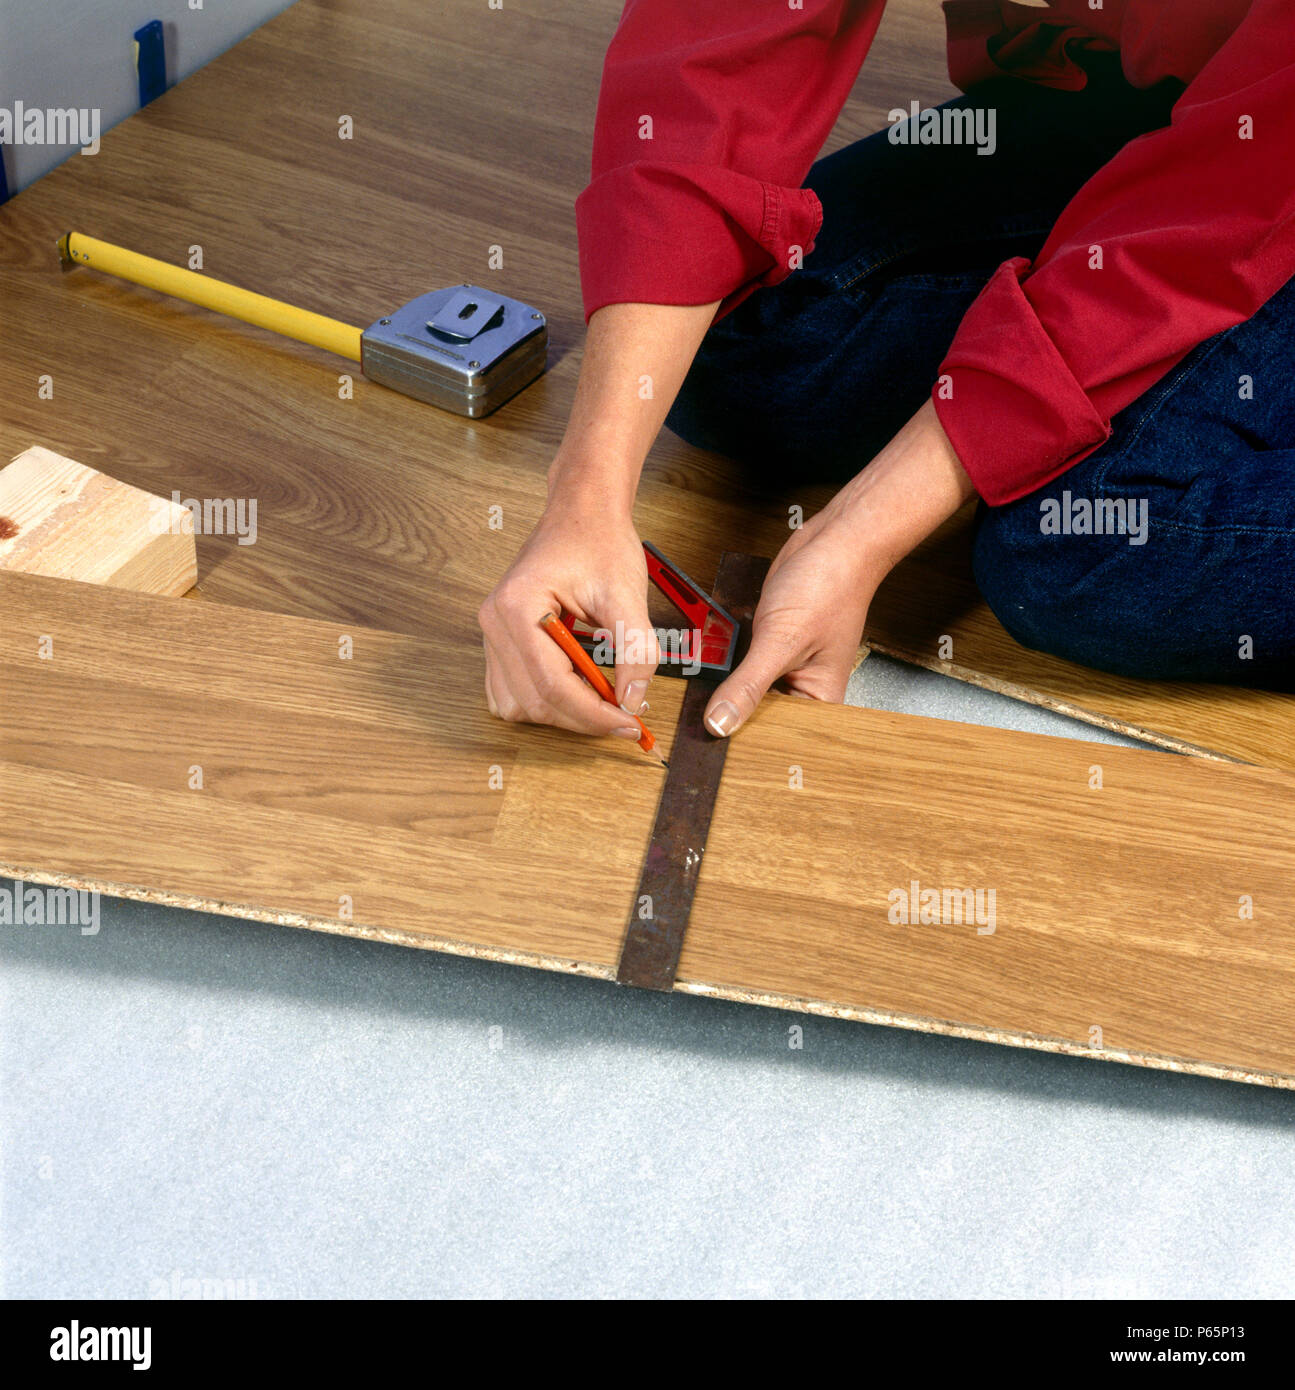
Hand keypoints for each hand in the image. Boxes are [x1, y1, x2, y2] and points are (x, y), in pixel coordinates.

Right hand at [478, 502, 659, 736]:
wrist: (582, 514)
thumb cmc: (599, 542)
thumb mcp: (626, 595)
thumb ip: (635, 650)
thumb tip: (633, 701)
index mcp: (518, 606)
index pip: (551, 684)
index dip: (592, 714)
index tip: (627, 723)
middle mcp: (495, 621)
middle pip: (533, 701)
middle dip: (581, 718)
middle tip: (624, 717)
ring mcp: (492, 632)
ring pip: (517, 705)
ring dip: (561, 714)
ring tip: (600, 699)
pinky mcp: (500, 640)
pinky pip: (511, 691)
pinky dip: (544, 702)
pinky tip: (576, 690)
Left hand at [703, 512, 881, 735]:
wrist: (834, 542)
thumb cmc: (832, 587)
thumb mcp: (782, 641)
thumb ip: (749, 684)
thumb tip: (720, 723)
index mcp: (820, 701)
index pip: (777, 739)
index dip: (746, 745)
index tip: (713, 752)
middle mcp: (802, 689)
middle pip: (758, 720)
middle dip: (731, 714)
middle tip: (697, 727)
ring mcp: (784, 668)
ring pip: (746, 693)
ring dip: (725, 689)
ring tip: (698, 700)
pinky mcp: (768, 648)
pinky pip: (741, 667)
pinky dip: (726, 665)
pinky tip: (710, 669)